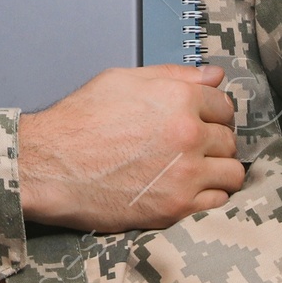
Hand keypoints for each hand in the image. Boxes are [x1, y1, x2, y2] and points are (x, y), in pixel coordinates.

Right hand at [18, 61, 243, 231]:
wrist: (49, 166)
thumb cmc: (79, 122)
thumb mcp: (123, 81)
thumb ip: (174, 76)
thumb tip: (213, 76)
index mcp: (178, 98)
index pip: (224, 104)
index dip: (212, 113)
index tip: (203, 121)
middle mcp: (189, 134)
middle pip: (229, 139)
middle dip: (214, 142)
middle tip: (192, 148)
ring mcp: (186, 173)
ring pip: (232, 173)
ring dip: (218, 171)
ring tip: (196, 171)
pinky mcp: (177, 206)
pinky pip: (218, 202)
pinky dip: (208, 197)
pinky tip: (189, 190)